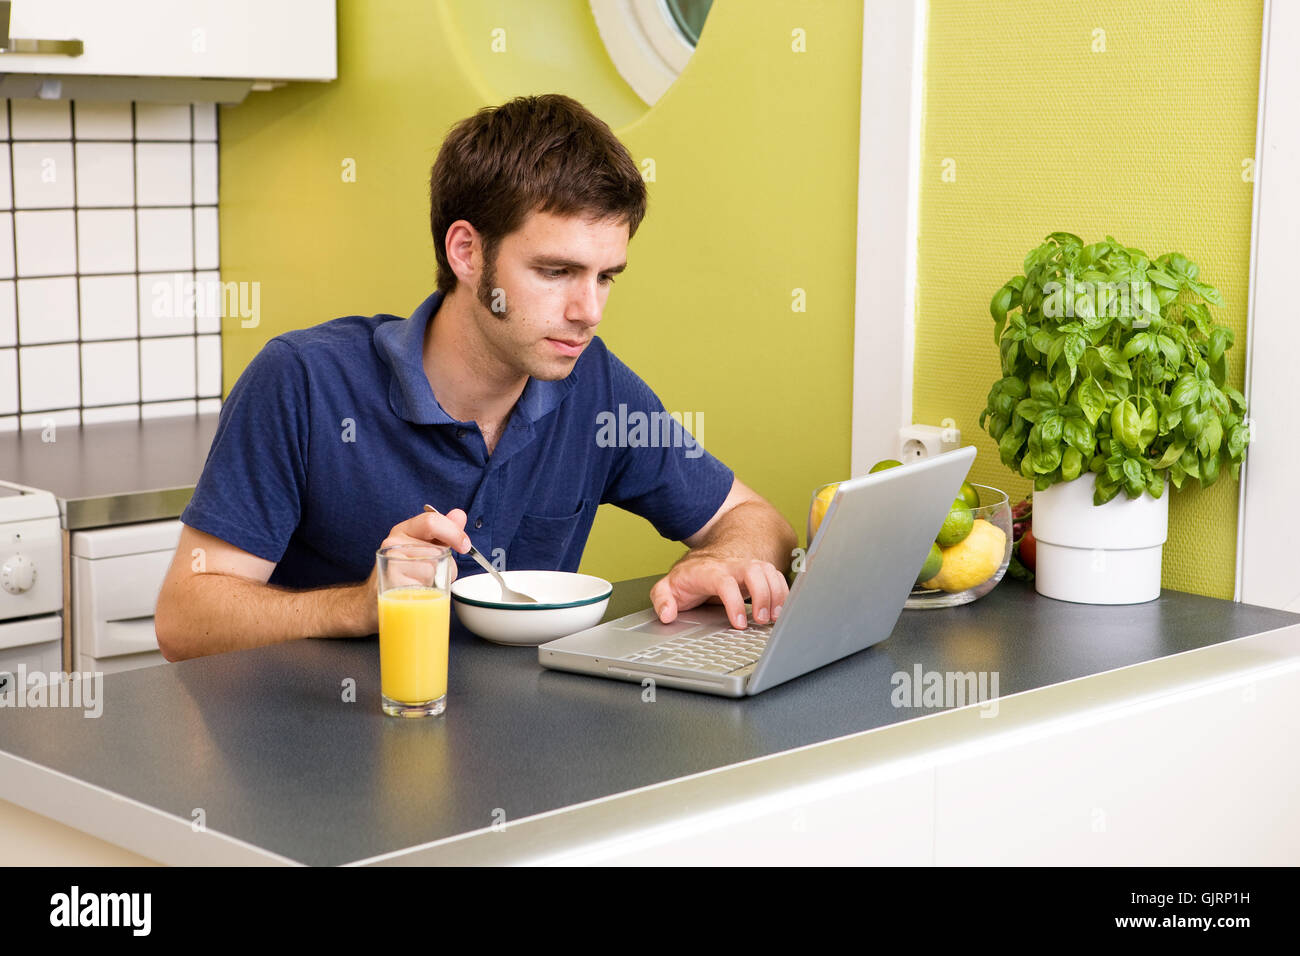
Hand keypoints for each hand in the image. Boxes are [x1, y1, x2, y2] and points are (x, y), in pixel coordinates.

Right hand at [357, 509, 468, 631]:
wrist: (373, 602)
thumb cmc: (405, 575)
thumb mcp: (425, 550)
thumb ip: (444, 532)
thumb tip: (459, 515)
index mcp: (405, 530)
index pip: (432, 521)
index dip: (454, 532)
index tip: (465, 546)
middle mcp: (393, 541)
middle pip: (438, 550)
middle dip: (447, 567)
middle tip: (433, 576)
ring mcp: (389, 560)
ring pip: (432, 568)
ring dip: (436, 582)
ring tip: (420, 585)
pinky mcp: (389, 580)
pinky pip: (421, 584)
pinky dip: (423, 593)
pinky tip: (412, 593)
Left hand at [650, 552, 789, 630]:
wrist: (703, 559)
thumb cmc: (688, 577)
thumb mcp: (666, 587)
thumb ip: (662, 600)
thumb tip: (667, 615)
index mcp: (708, 571)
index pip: (724, 582)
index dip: (734, 602)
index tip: (739, 623)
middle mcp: (731, 566)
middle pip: (753, 571)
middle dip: (762, 595)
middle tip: (761, 620)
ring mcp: (747, 567)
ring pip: (769, 571)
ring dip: (776, 594)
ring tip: (774, 618)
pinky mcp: (759, 572)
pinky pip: (777, 576)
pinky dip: (783, 592)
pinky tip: (781, 610)